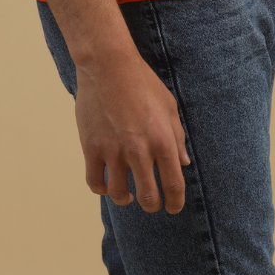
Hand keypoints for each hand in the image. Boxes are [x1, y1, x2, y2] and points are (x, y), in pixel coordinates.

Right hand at [74, 44, 190, 212]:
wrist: (109, 67)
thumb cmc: (143, 84)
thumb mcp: (169, 107)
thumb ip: (177, 138)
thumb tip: (183, 163)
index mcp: (163, 141)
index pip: (174, 185)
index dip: (175, 202)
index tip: (173, 207)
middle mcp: (139, 151)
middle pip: (148, 197)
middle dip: (153, 206)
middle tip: (152, 204)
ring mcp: (113, 151)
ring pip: (119, 194)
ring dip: (126, 199)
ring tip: (128, 196)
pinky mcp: (91, 148)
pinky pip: (95, 182)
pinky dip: (101, 189)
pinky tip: (107, 185)